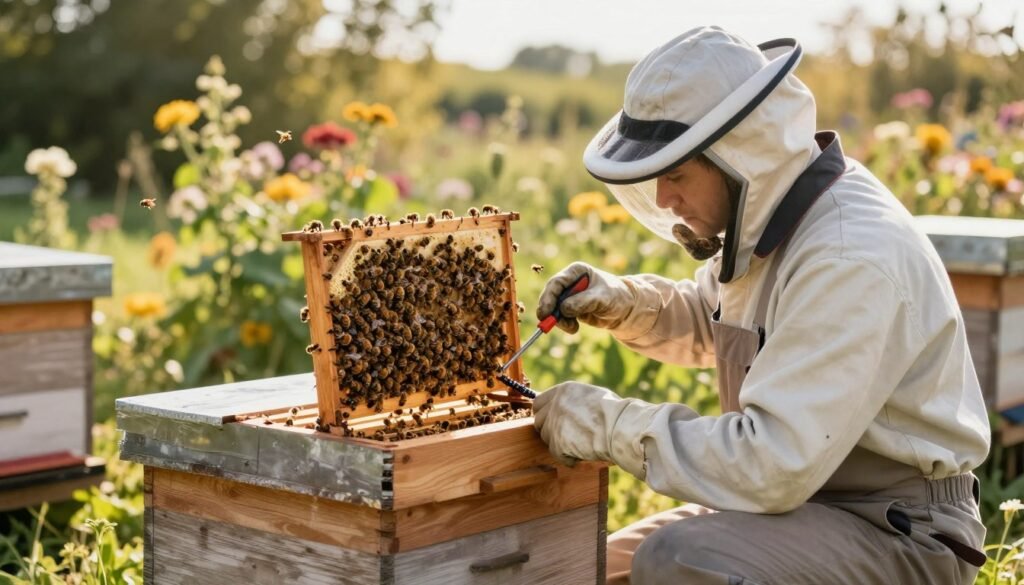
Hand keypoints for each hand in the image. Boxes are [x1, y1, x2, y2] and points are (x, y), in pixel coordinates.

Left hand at [532, 381, 657, 477]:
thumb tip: (565, 409)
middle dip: (549, 430)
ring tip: (578, 446)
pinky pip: (556, 454)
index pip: (539, 403)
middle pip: (539, 421)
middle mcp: (555, 404)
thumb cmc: (614, 413)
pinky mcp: (557, 442)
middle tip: (565, 438)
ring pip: (546, 438)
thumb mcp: (591, 396)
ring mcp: (555, 423)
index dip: (544, 414)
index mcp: (564, 390)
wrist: (620, 427)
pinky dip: (567, 458)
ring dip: (559, 444)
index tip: (551, 422)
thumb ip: (573, 401)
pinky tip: (580, 457)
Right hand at [535, 262, 635, 333]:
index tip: (545, 312)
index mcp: (576, 271)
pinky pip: (559, 317)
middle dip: (549, 310)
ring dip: (559, 320)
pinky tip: (574, 328)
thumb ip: (583, 302)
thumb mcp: (602, 298)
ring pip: (553, 308)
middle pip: (550, 295)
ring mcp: (568, 295)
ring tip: (572, 328)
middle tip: (547, 324)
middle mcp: (569, 281)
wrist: (624, 309)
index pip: (557, 282)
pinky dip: (564, 324)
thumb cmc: (616, 297)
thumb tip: (563, 309)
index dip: (548, 297)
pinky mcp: (569, 308)